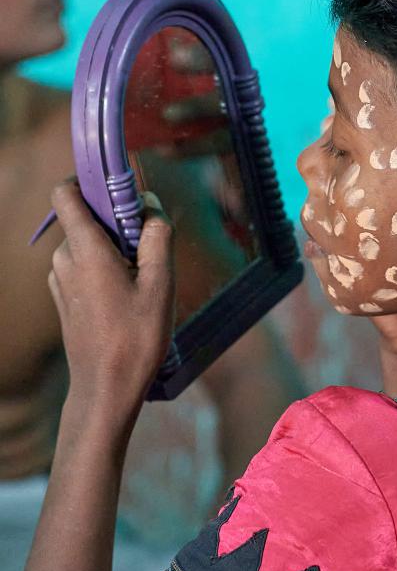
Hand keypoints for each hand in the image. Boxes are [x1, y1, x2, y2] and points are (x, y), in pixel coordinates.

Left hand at [48, 181, 174, 407]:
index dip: (89, 182)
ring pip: (89, 245)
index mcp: (85, 249)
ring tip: (141, 285)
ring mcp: (60, 280)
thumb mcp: (161, 283)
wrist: (105, 388)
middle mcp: (64, 259)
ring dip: (115, 252)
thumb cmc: (135, 337)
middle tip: (148, 254)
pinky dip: (106, 271)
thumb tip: (149, 205)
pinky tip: (127, 301)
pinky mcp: (63, 297)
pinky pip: (84, 267)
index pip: (65, 193)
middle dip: (118, 225)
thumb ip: (157, 235)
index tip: (120, 192)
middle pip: (88, 220)